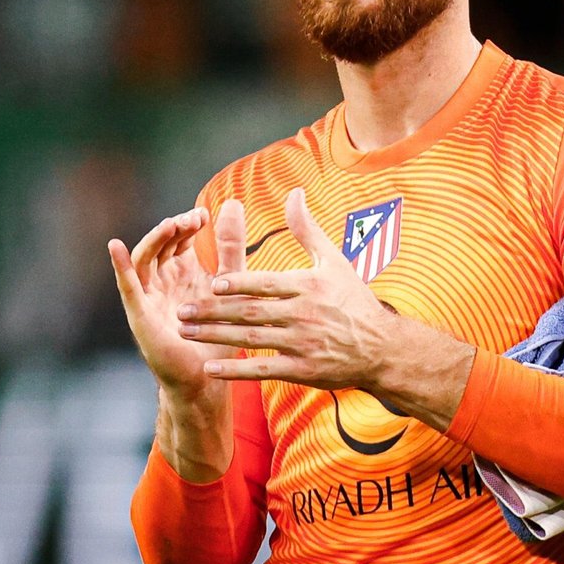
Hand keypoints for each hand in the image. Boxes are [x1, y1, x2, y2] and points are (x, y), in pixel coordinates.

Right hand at [108, 201, 247, 395]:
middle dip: (174, 229)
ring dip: (154, 240)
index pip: (178, 238)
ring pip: (144, 259)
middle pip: (160, 244)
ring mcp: (149, 297)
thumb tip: (233, 203)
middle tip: (192, 220)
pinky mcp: (141, 315)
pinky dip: (120, 267)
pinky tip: (115, 247)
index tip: (204, 216)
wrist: (208, 377)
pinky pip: (128, 287)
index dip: (187, 224)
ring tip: (170, 226)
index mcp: (181, 272)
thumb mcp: (230, 282)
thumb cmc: (219, 333)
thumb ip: (231, 247)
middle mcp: (162, 281)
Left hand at [177, 188, 473, 426]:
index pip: (267, 284)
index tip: (211, 283)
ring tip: (186, 332)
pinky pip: (263, 370)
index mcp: (308, 287)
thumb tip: (294, 192)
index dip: (238, 285)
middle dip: (213, 312)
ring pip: (251, 340)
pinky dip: (236, 371)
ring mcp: (303, 345)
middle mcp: (303, 315)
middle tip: (182, 310)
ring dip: (216, 336)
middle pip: (251, 313)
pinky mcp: (303, 371)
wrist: (382, 348)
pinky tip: (210, 368)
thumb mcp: (334, 260)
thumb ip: (307, 229)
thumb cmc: (354, 300)